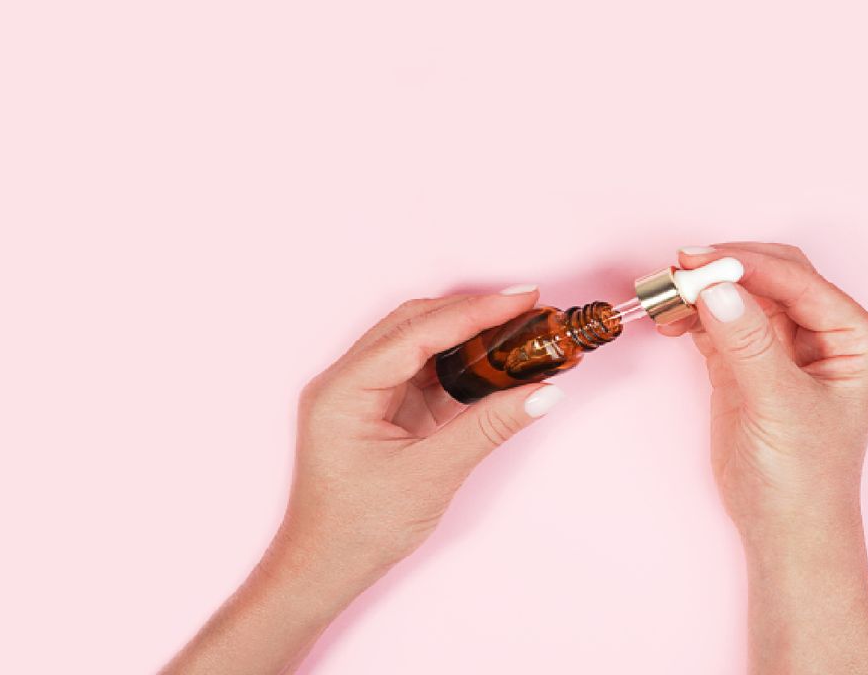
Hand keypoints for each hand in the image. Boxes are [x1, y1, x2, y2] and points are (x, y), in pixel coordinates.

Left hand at [165, 288, 564, 673]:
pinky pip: (421, 371)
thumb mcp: (433, 475)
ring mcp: (359, 394)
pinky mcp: (376, 410)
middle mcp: (345, 381)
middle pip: (415, 324)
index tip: (521, 299)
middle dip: (472, 312)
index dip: (474, 311)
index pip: (418, 331)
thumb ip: (489, 427)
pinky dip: (458, 363)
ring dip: (466, 334)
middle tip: (526, 306)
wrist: (324, 569)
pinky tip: (492, 362)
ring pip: (418, 342)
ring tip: (516, 328)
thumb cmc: (360, 529)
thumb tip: (543, 392)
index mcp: (345, 390)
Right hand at [661, 242, 867, 673]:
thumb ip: (750, 345)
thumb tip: (718, 289)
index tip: (702, 262)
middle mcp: (824, 332)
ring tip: (667, 297)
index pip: (799, 280)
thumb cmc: (805, 479)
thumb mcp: (780, 407)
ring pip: (739, 293)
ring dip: (703, 290)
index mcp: (855, 337)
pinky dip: (693, 314)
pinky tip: (671, 320)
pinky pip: (718, 319)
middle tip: (679, 271)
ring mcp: (782, 344)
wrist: (783, 530)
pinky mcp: (746, 359)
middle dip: (724, 270)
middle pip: (770, 276)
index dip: (749, 265)